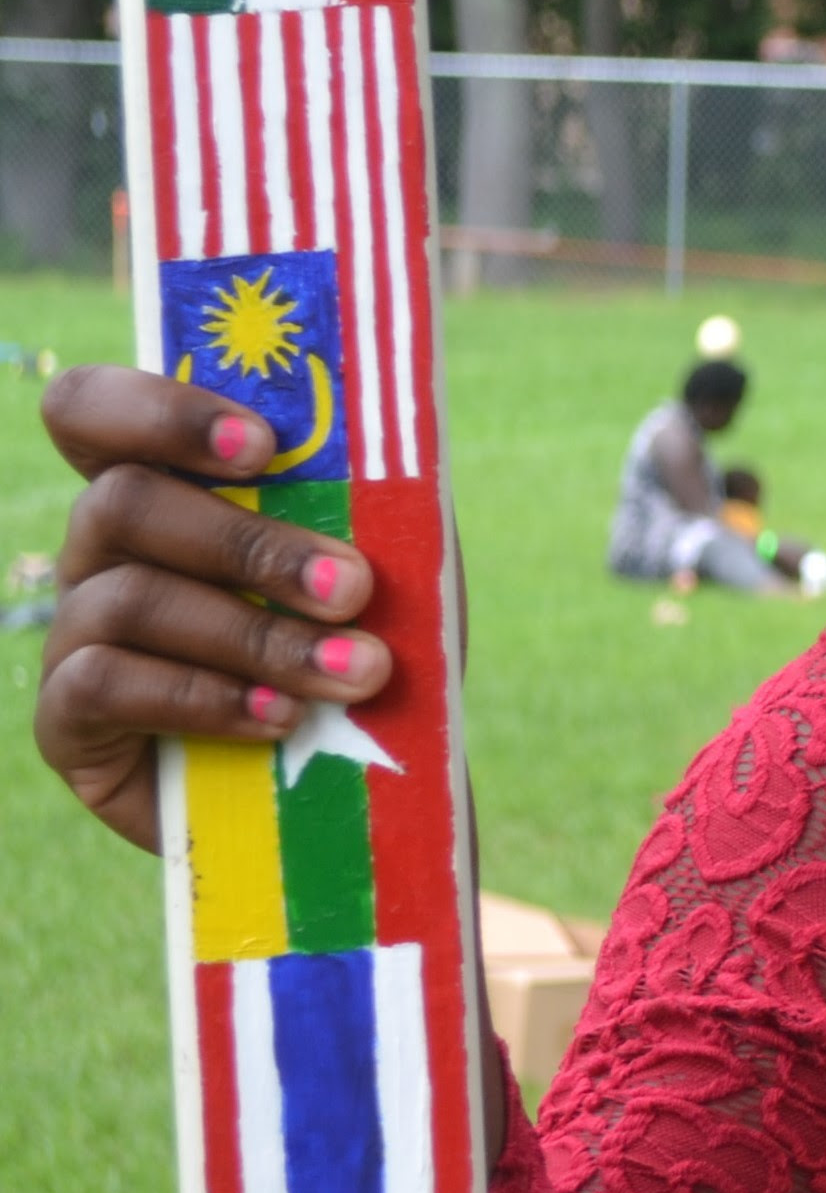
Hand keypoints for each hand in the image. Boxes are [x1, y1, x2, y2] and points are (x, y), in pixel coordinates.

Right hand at [35, 363, 391, 849]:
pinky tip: (278, 715)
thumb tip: (388, 452)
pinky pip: (101, 685)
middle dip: (249, 545)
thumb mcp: (391, 569)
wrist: (364, 781)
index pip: (93, 412)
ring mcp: (74, 635)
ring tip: (353, 671)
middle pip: (122, 502)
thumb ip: (373, 508)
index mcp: (164, 490)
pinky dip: (202, 695)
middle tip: (352, 587)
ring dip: (254, 634)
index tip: (263, 446)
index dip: (157, 411)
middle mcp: (100, 554)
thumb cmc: (368, 646)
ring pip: (127, 599)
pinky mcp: (67, 724)